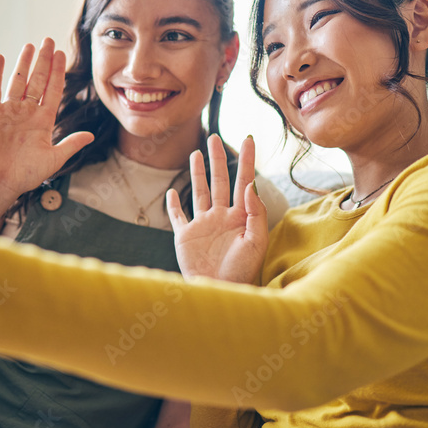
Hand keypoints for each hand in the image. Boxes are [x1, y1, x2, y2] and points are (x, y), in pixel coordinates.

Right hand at [0, 38, 93, 196]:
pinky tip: (0, 57)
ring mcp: (9, 111)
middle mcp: (27, 112)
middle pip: (37, 80)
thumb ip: (70, 144)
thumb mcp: (54, 159)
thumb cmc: (26, 175)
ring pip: (18, 81)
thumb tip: (91, 136)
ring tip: (30, 45)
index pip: (53, 90)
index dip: (58, 72)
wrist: (0, 183)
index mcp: (43, 120)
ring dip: (24, 63)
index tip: (62, 54)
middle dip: (43, 61)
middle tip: (48, 40)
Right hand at [167, 135, 267, 283]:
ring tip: (196, 153)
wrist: (221, 290)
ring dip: (197, 173)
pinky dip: (173, 204)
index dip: (246, 160)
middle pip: (219, 180)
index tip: (249, 138)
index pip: (244, 181)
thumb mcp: (256, 241)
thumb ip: (255, 212)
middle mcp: (221, 216)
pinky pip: (178, 216)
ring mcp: (202, 225)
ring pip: (199, 192)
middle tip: (215, 137)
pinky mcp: (186, 236)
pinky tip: (172, 191)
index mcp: (241, 216)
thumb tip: (251, 185)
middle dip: (217, 159)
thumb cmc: (242, 270)